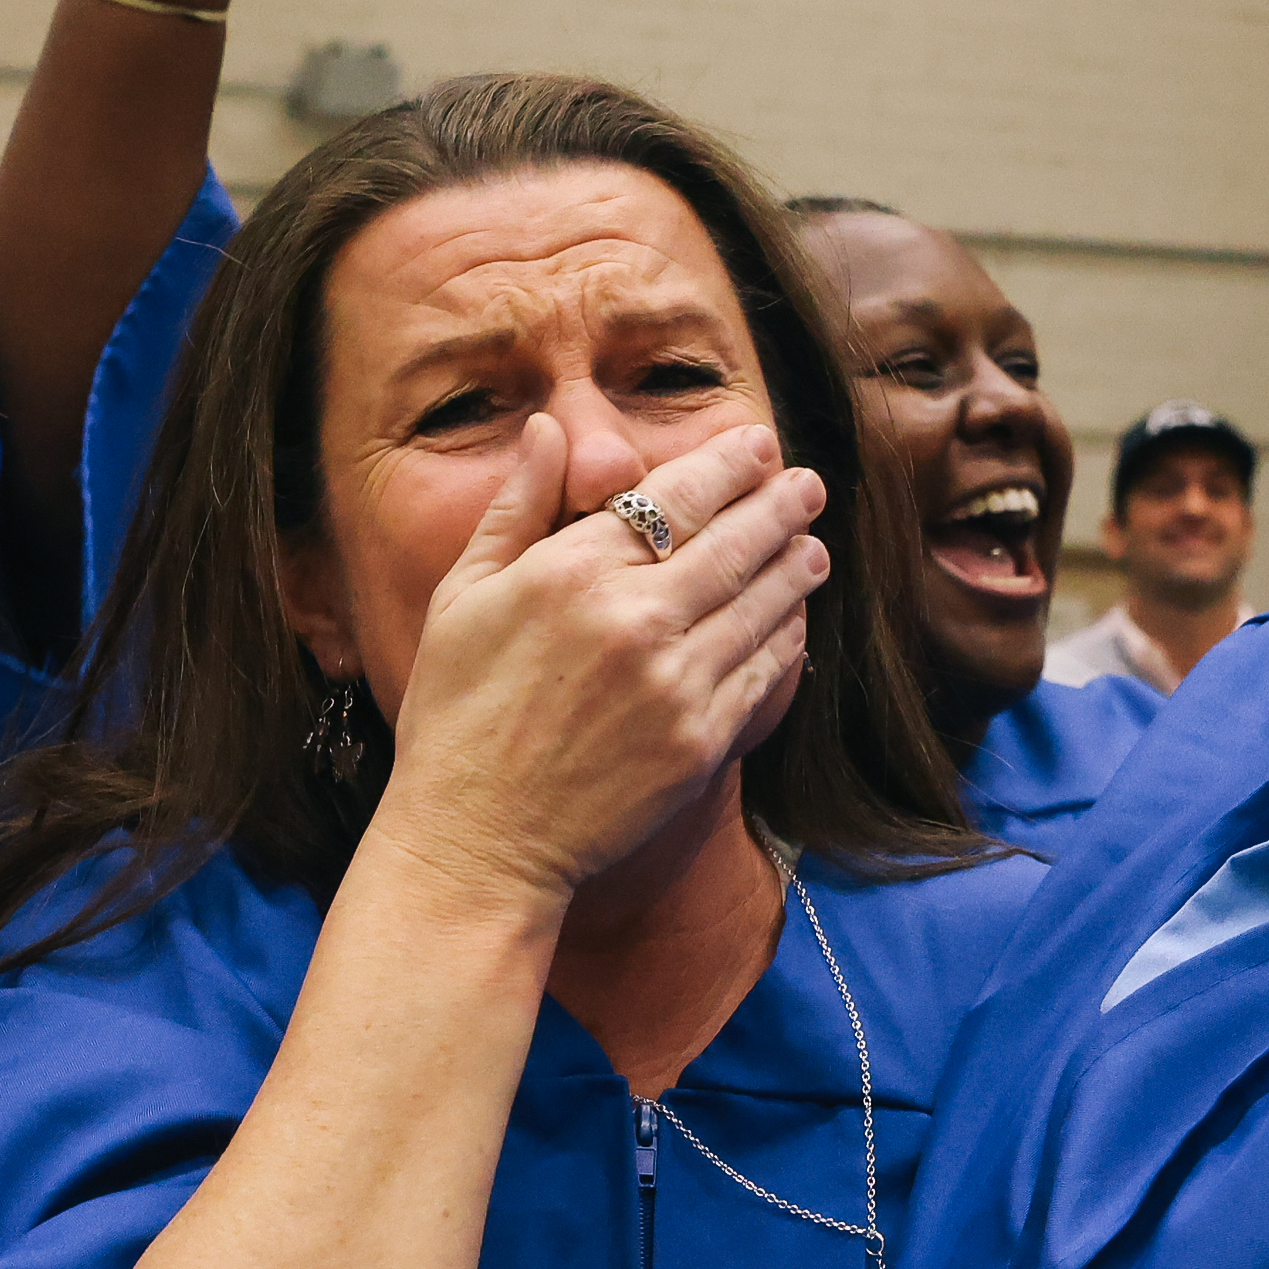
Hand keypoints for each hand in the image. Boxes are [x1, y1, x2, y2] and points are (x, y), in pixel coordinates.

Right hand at [362, 418, 832, 908]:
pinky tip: (793, 621)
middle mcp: (634, 618)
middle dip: (780, 504)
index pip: (675, 495)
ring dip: (796, 566)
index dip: (728, 464)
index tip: (758, 445)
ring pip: (761, 603)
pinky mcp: (701, 741)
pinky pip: (764, 672)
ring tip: (812, 546)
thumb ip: (516, 505)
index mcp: (572, 571)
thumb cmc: (456, 716)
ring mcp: (676, 682)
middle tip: (808, 485)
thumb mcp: (462, 595)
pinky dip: (787, 638)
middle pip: (734, 541)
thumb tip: (551, 428)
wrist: (478, 841)